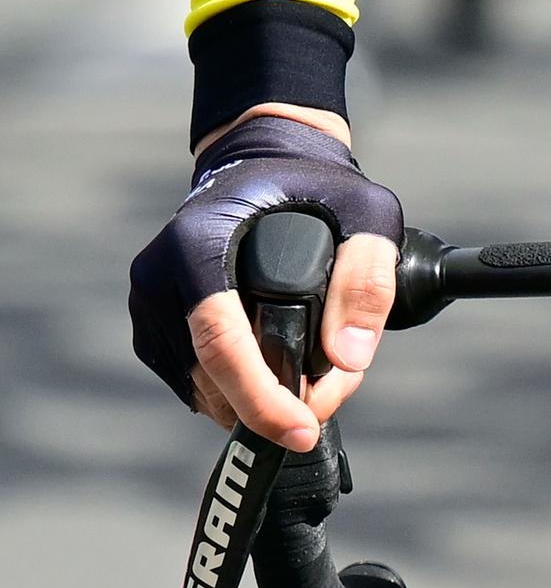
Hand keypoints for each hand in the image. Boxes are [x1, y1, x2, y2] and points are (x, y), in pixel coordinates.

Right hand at [129, 108, 403, 450]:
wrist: (263, 159)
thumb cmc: (315, 184)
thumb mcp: (365, 211)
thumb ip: (367, 277)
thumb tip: (349, 358)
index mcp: (197, 243)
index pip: (220, 341)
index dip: (260, 397)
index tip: (303, 428)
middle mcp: (158, 276)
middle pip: (210, 375)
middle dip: (270, 406)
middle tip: (327, 401)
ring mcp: (147, 304)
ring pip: (199, 387)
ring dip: (253, 403)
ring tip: (313, 382)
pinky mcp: (151, 324)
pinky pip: (192, 380)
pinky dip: (233, 391)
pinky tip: (275, 374)